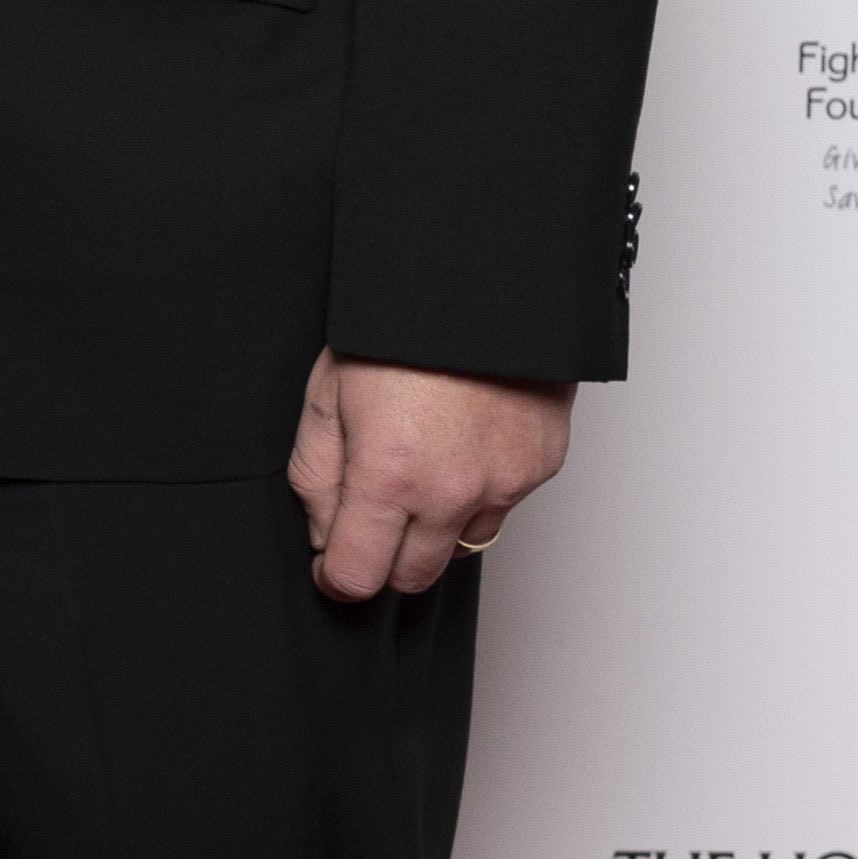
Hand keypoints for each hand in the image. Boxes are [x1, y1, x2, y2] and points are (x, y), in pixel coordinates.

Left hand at [289, 353, 573, 602]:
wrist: (482, 281)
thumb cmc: (399, 329)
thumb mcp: (326, 394)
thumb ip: (316, 477)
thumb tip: (323, 536)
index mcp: (389, 476)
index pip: (359, 577)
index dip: (337, 577)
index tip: (332, 565)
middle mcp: (451, 492)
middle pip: (413, 577)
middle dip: (386, 558)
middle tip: (374, 515)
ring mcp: (504, 483)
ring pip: (462, 544)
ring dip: (437, 525)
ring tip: (425, 464)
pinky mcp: (541, 467)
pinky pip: (503, 505)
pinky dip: (480, 489)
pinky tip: (465, 441)